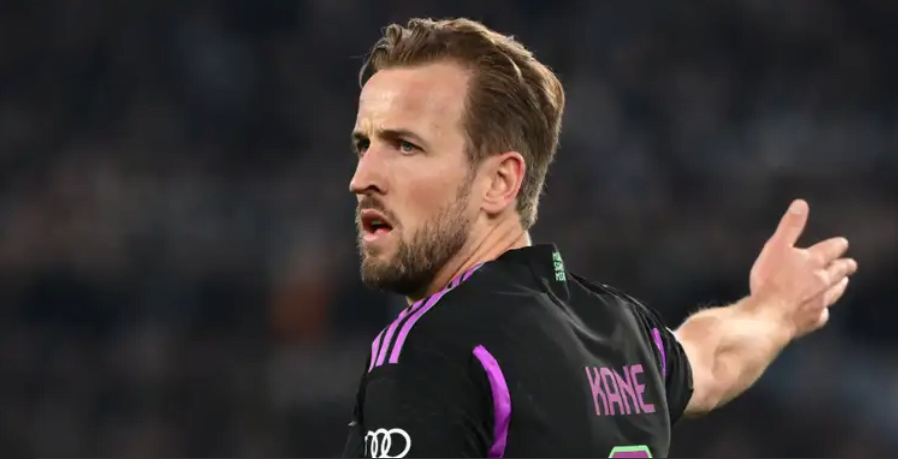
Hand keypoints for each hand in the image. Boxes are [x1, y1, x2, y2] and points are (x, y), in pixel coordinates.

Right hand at [748, 199, 857, 338]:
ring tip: (844, 282)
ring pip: (835, 292)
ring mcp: (820, 301)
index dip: (837, 245)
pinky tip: (823, 309)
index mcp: (814, 261)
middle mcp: (822, 281)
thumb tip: (801, 204)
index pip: (831, 249)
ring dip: (840, 285)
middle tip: (851, 264)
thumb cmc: (770, 280)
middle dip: (845, 266)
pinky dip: (824, 309)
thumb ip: (790, 226)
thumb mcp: (776, 247)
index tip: (843, 243)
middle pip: (838, 271)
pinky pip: (823, 313)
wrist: (769, 315)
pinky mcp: (813, 319)